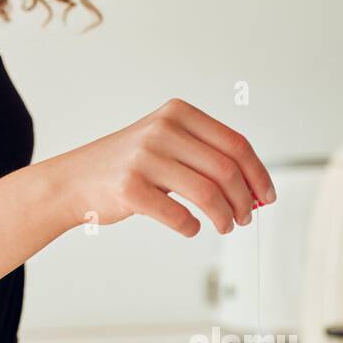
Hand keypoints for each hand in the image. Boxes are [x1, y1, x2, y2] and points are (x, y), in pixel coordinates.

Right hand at [49, 98, 276, 236]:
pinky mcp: (130, 188)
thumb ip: (206, 156)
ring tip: (225, 226)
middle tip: (246, 218)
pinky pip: (179, 215)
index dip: (258, 174)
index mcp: (178, 114)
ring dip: (225, 217)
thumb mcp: (167, 143)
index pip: (236, 144)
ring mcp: (145, 158)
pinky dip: (191, 227)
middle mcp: (162, 130)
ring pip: (208, 193)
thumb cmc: (130, 166)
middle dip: (244, 200)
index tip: (267, 196)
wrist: (75, 179)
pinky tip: (191, 228)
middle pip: (226, 170)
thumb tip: (254, 189)